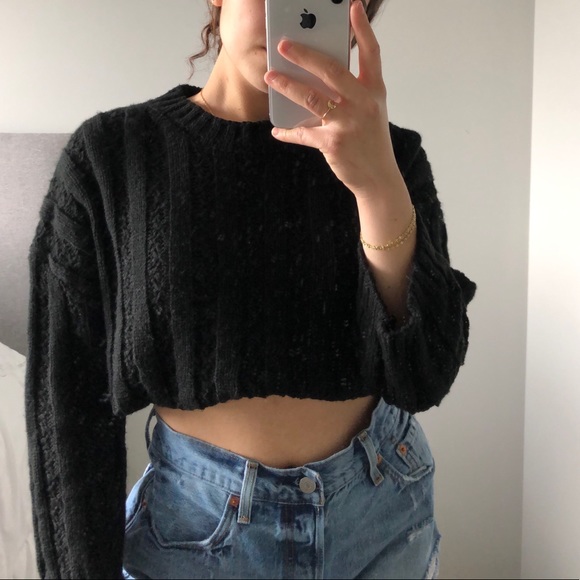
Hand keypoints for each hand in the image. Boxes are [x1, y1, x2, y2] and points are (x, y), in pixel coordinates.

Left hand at [264, 0, 403, 201]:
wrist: (378, 178)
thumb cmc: (372, 143)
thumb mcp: (371, 112)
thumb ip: (352, 93)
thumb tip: (318, 78)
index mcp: (374, 92)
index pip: (371, 53)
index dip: (362, 29)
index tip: (352, 7)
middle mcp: (363, 103)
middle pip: (331, 69)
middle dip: (304, 55)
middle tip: (284, 45)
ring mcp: (348, 123)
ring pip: (312, 97)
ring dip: (288, 86)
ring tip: (270, 77)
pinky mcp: (333, 143)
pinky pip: (304, 133)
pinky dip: (289, 132)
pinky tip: (277, 131)